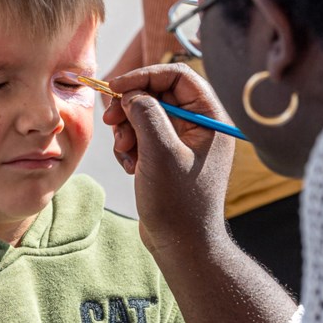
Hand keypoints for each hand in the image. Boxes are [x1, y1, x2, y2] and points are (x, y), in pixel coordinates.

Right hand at [102, 63, 235, 253]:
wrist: (182, 246)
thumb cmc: (179, 203)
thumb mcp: (160, 152)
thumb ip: (146, 114)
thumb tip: (131, 94)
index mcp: (210, 118)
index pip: (177, 76)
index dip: (144, 76)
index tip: (116, 88)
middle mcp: (200, 125)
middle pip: (158, 93)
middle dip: (132, 106)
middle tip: (112, 121)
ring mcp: (184, 141)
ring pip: (146, 114)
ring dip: (128, 129)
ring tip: (125, 152)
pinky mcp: (168, 156)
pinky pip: (143, 135)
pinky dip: (131, 146)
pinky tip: (130, 166)